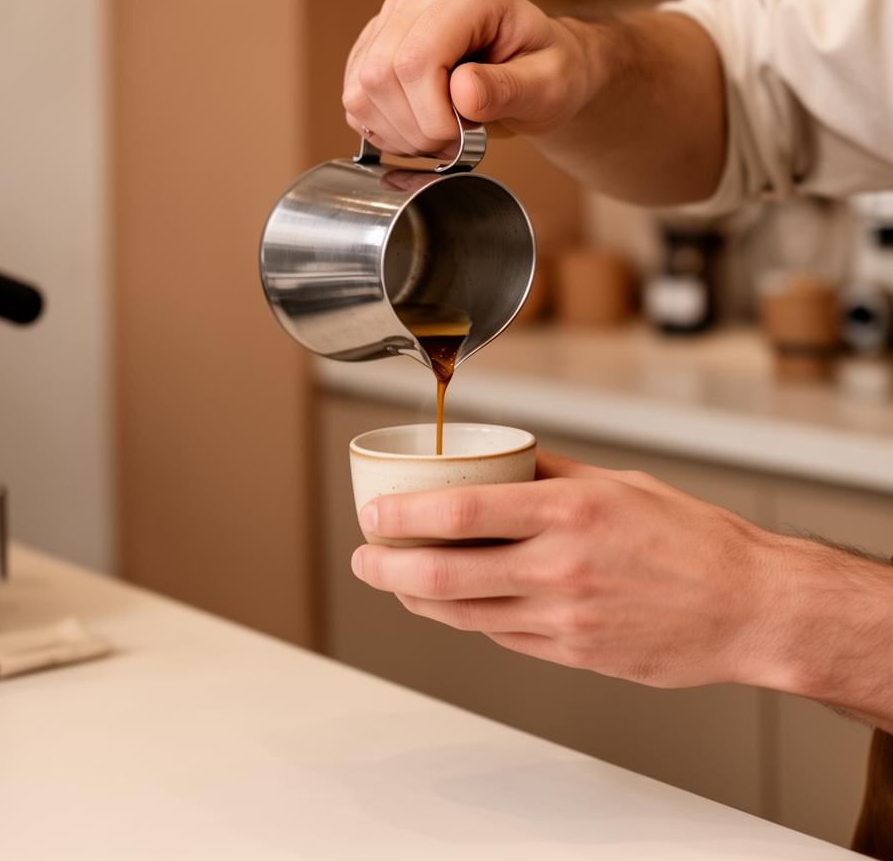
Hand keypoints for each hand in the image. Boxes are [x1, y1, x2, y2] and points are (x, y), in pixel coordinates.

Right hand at [342, 0, 593, 156]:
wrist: (536, 70)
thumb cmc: (549, 72)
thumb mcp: (549, 87)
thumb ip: (510, 89)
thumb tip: (462, 91)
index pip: (416, 60)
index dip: (432, 114)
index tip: (465, 135)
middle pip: (381, 76)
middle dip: (416, 128)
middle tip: (454, 142)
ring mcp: (393, 14)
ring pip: (361, 91)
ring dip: (398, 133)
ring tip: (440, 136)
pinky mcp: (374, 42)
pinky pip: (355, 98)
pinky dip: (383, 129)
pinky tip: (418, 128)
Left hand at [351, 452, 786, 688]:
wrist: (748, 607)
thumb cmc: (691, 538)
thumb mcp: (619, 484)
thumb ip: (551, 474)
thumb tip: (501, 460)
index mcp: (568, 511)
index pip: (461, 510)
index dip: (404, 515)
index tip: (374, 512)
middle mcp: (558, 566)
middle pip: (444, 573)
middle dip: (387, 566)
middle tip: (365, 556)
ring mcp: (563, 617)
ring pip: (462, 613)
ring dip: (415, 597)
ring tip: (393, 580)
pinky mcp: (571, 653)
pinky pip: (499, 636)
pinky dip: (466, 618)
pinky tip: (452, 602)